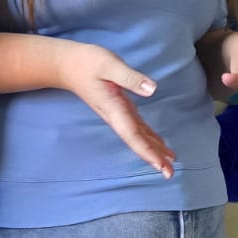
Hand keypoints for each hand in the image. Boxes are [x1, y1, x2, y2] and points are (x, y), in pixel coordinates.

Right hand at [52, 40, 174, 178]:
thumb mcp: (109, 65)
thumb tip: (152, 90)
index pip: (133, 135)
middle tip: (170, 174)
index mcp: (114, 108)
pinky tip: (159, 144)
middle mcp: (116, 115)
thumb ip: (130, 78)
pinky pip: (136, 127)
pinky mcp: (120, 107)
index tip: (160, 166)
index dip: (147, 151)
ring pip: (138, 136)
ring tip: (170, 162)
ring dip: (153, 150)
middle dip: (153, 158)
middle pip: (137, 141)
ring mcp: (118, 113)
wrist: (67, 65)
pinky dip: (148, 137)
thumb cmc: (87, 63)